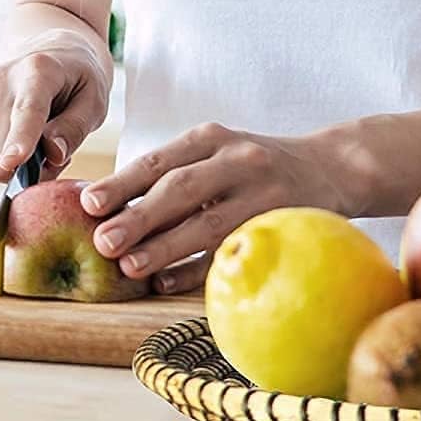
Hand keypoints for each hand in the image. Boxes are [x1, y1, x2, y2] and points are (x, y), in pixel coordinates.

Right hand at [0, 34, 110, 184]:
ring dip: (21, 159)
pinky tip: (29, 137)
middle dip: (27, 164)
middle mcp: (2, 80)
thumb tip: (53, 154)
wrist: (54, 51)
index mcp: (38, 70)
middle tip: (59, 153)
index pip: (27, 110)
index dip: (19, 139)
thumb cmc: (78, 77)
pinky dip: (10, 152)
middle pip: (1, 140)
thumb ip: (75, 128)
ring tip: (46, 137)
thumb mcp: (95, 100)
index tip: (11, 163)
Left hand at [79, 122, 354, 294]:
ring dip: (165, 248)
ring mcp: (264, 193)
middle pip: (180, 189)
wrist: (333, 167)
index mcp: (211, 137)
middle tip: (101, 242)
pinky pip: (236, 250)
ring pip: (208, 223)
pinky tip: (167, 282)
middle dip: (138, 217)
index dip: (122, 183)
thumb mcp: (216, 152)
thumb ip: (172, 172)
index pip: (159, 161)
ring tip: (129, 266)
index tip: (88, 203)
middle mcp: (237, 159)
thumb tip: (106, 207)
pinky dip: (199, 269)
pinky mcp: (284, 225)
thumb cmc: (251, 166)